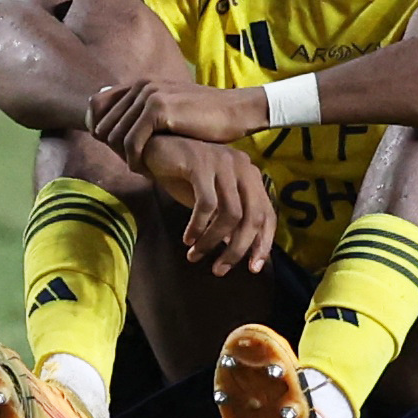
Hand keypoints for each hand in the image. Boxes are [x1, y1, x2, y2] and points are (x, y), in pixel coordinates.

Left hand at [91, 76, 267, 152]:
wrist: (238, 110)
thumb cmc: (207, 116)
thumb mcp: (171, 109)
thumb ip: (147, 113)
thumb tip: (120, 128)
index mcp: (141, 83)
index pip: (97, 104)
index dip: (99, 128)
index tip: (113, 150)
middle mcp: (141, 85)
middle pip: (103, 122)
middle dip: (111, 147)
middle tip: (128, 164)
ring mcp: (149, 96)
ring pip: (115, 135)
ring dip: (123, 157)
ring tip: (138, 169)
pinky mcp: (159, 111)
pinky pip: (132, 142)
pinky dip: (135, 160)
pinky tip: (146, 171)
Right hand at [118, 123, 275, 275]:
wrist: (151, 149)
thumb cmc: (181, 175)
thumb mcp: (209, 200)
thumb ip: (227, 219)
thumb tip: (240, 250)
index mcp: (250, 175)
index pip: (267, 215)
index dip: (263, 244)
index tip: (253, 268)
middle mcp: (242, 166)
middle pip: (253, 217)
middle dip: (238, 249)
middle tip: (220, 269)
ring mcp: (222, 162)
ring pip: (231, 213)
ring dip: (214, 241)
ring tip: (197, 256)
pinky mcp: (201, 162)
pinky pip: (206, 204)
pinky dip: (198, 226)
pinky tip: (187, 239)